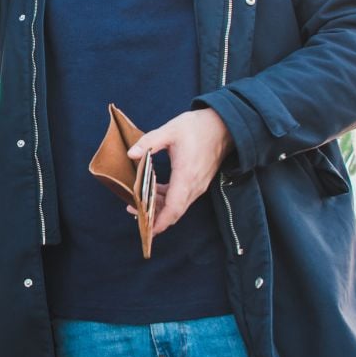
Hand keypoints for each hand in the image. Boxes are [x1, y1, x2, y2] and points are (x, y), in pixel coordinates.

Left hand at [127, 109, 232, 235]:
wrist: (224, 125)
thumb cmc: (198, 127)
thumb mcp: (170, 130)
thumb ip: (149, 142)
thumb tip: (131, 154)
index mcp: (186, 176)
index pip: (173, 208)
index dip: (160, 222)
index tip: (147, 231)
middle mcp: (194, 186)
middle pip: (174, 212)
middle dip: (154, 217)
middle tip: (133, 212)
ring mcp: (198, 185)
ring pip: (178, 205)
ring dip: (160, 207)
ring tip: (138, 203)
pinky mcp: (199, 182)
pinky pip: (182, 197)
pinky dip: (168, 199)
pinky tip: (155, 190)